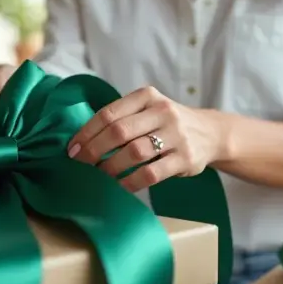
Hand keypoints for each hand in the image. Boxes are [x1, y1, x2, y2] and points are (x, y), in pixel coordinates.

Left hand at [66, 86, 226, 191]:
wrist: (210, 133)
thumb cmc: (167, 123)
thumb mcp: (148, 109)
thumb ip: (122, 118)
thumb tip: (81, 142)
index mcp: (147, 96)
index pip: (109, 113)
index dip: (87, 132)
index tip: (72, 149)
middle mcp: (163, 111)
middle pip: (119, 132)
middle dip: (94, 150)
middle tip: (80, 165)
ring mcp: (176, 135)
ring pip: (134, 153)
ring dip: (110, 167)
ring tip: (98, 177)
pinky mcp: (185, 158)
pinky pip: (151, 173)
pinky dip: (131, 182)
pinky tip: (120, 187)